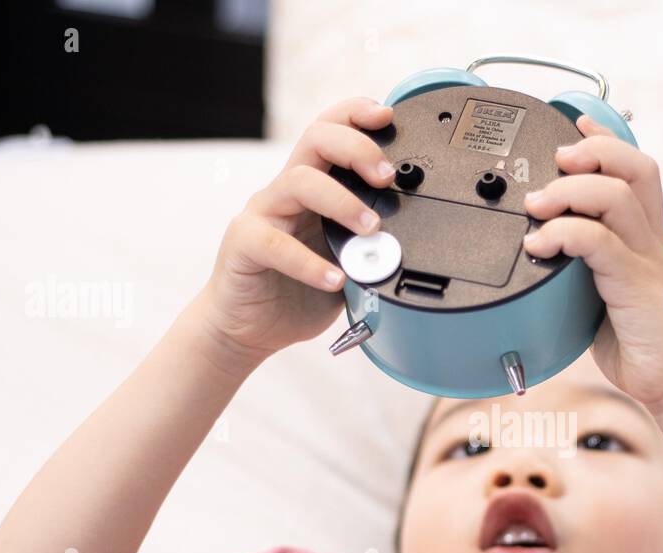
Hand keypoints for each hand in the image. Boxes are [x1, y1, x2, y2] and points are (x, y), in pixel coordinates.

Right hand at [195, 96, 396, 367]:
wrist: (250, 328)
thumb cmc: (298, 291)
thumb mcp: (347, 263)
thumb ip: (373, 247)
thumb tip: (418, 243)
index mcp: (313, 187)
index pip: (330, 131)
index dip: (356, 114)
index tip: (388, 117)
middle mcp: (286, 192)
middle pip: (316, 139)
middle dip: (357, 149)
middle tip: (386, 179)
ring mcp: (264, 214)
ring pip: (299, 181)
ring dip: (341, 201)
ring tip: (370, 230)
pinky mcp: (244, 245)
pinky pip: (274, 243)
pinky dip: (309, 262)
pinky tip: (336, 279)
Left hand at [522, 114, 662, 416]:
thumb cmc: (641, 345)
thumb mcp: (606, 296)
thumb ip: (583, 270)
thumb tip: (542, 256)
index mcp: (647, 238)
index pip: (636, 169)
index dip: (607, 140)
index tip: (575, 124)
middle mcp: (651, 241)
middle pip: (635, 168)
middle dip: (592, 152)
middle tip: (554, 161)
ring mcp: (647, 261)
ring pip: (617, 196)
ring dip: (570, 191)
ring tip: (537, 207)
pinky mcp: (636, 285)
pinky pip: (599, 242)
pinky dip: (563, 235)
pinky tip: (540, 245)